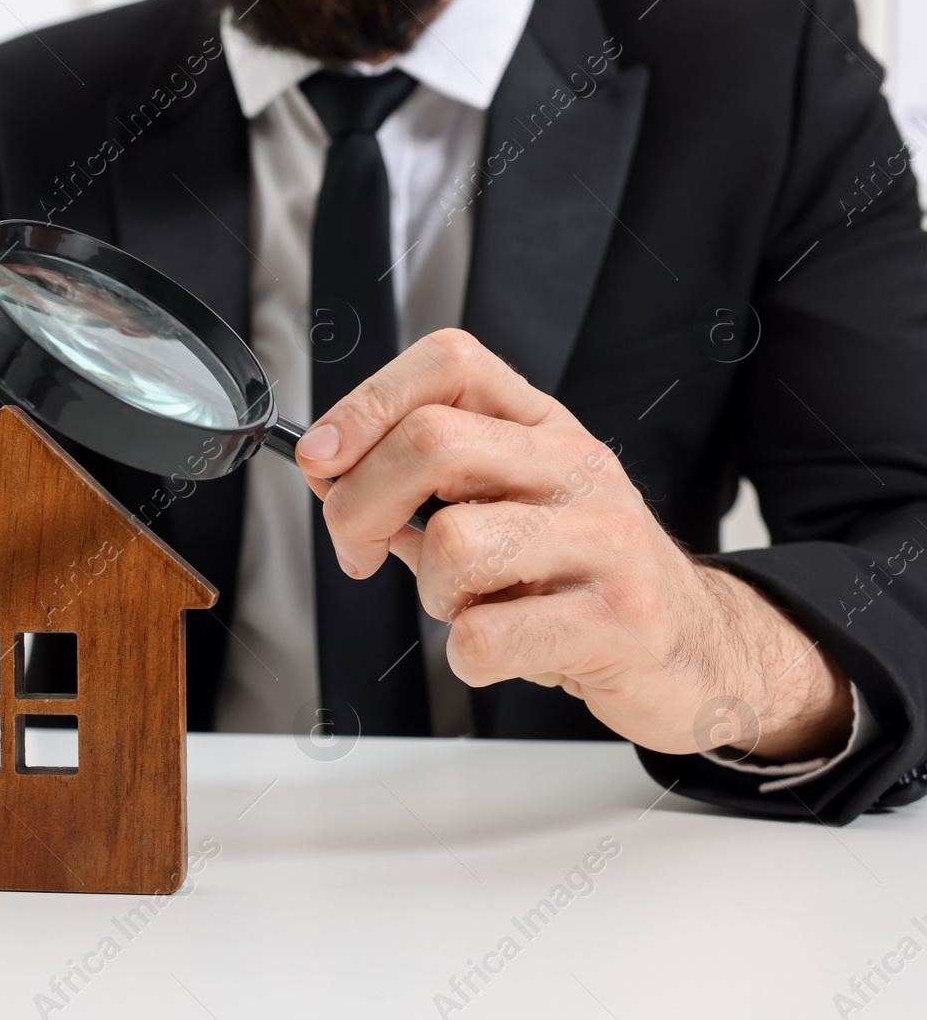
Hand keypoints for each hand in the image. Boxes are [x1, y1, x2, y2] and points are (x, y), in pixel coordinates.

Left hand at [293, 329, 852, 760]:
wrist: (698, 648)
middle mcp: (578, 466)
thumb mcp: (504, 507)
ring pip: (453, 545)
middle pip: (431, 441)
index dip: (366, 404)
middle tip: (358, 552)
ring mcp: (606, 538)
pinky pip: (485, 637)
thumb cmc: (578, 578)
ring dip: (431, 594)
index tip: (322, 460)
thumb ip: (417, 486)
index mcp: (543, 427)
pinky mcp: (620, 619)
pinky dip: (468, 657)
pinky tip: (503, 650)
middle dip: (359, 506)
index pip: (449, 362)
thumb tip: (327, 469)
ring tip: (471, 606)